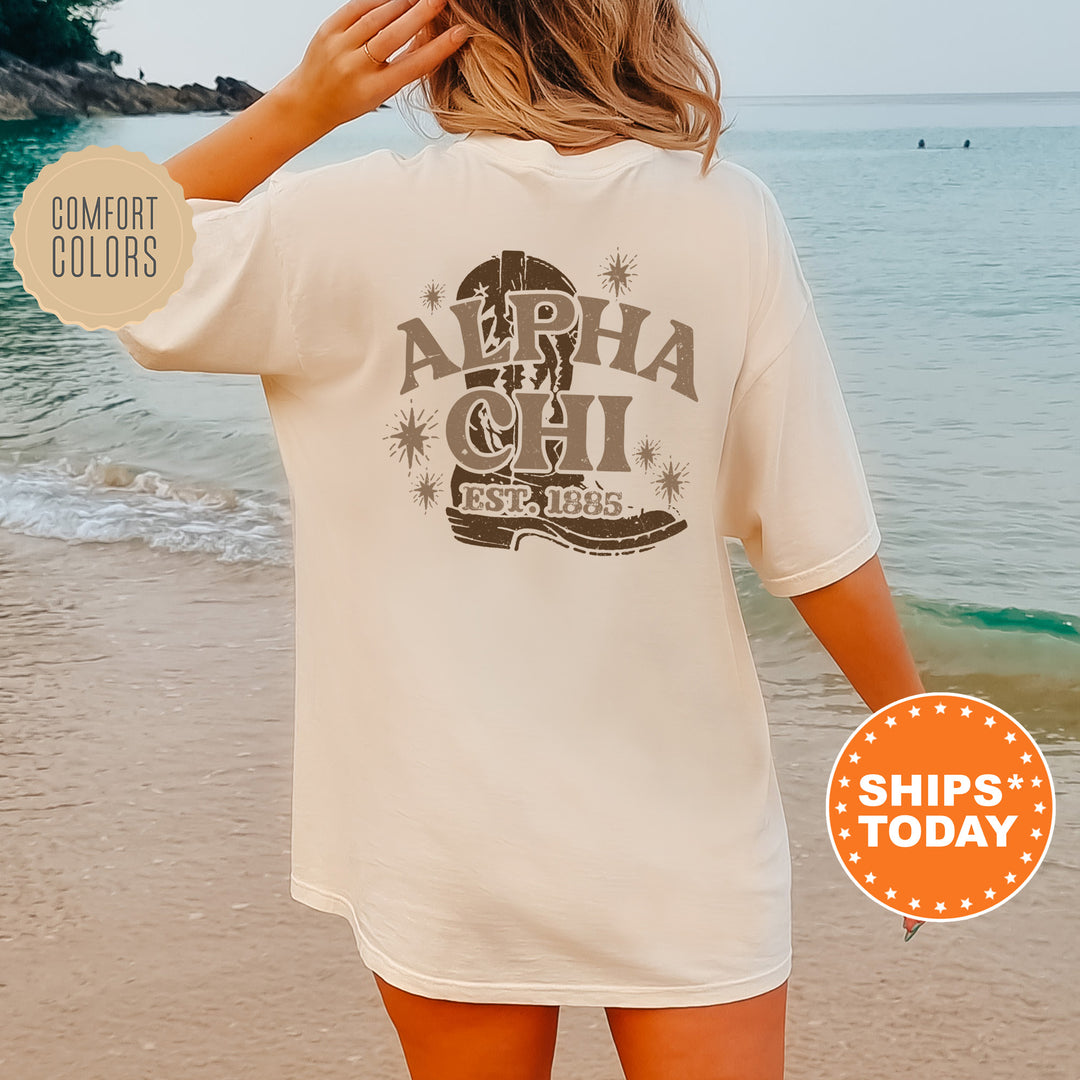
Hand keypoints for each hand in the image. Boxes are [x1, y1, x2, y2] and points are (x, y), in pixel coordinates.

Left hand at [274, 0, 467, 135]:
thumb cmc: (352, 99)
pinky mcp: (327, 29)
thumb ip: (403, 67)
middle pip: (394, 35)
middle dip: (421, 14)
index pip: (413, 66)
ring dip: (403, 3)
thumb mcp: (382, 92)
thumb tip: (431, 38)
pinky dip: (379, 0)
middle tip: (440, 0)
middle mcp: (356, 68)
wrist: (309, 101)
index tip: (459, 33)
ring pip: (377, 17)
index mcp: (374, 89)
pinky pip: (357, 7)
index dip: (439, 48)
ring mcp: (339, 46)